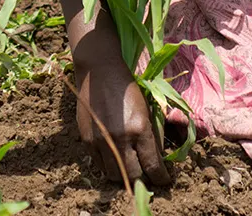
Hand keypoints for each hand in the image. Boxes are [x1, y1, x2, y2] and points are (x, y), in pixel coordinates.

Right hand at [73, 56, 171, 187]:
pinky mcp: (87, 141)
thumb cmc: (127, 87)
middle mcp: (120, 139)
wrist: (99, 71)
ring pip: (115, 175)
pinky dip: (109, 166)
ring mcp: (101, 141)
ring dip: (125, 175)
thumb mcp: (147, 109)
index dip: (161, 178)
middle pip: (134, 176)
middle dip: (144, 178)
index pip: (153, 167)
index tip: (164, 180)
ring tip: (130, 168)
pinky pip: (99, 165)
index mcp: (140, 129)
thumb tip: (158, 159)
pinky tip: (115, 159)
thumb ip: (152, 136)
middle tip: (147, 174)